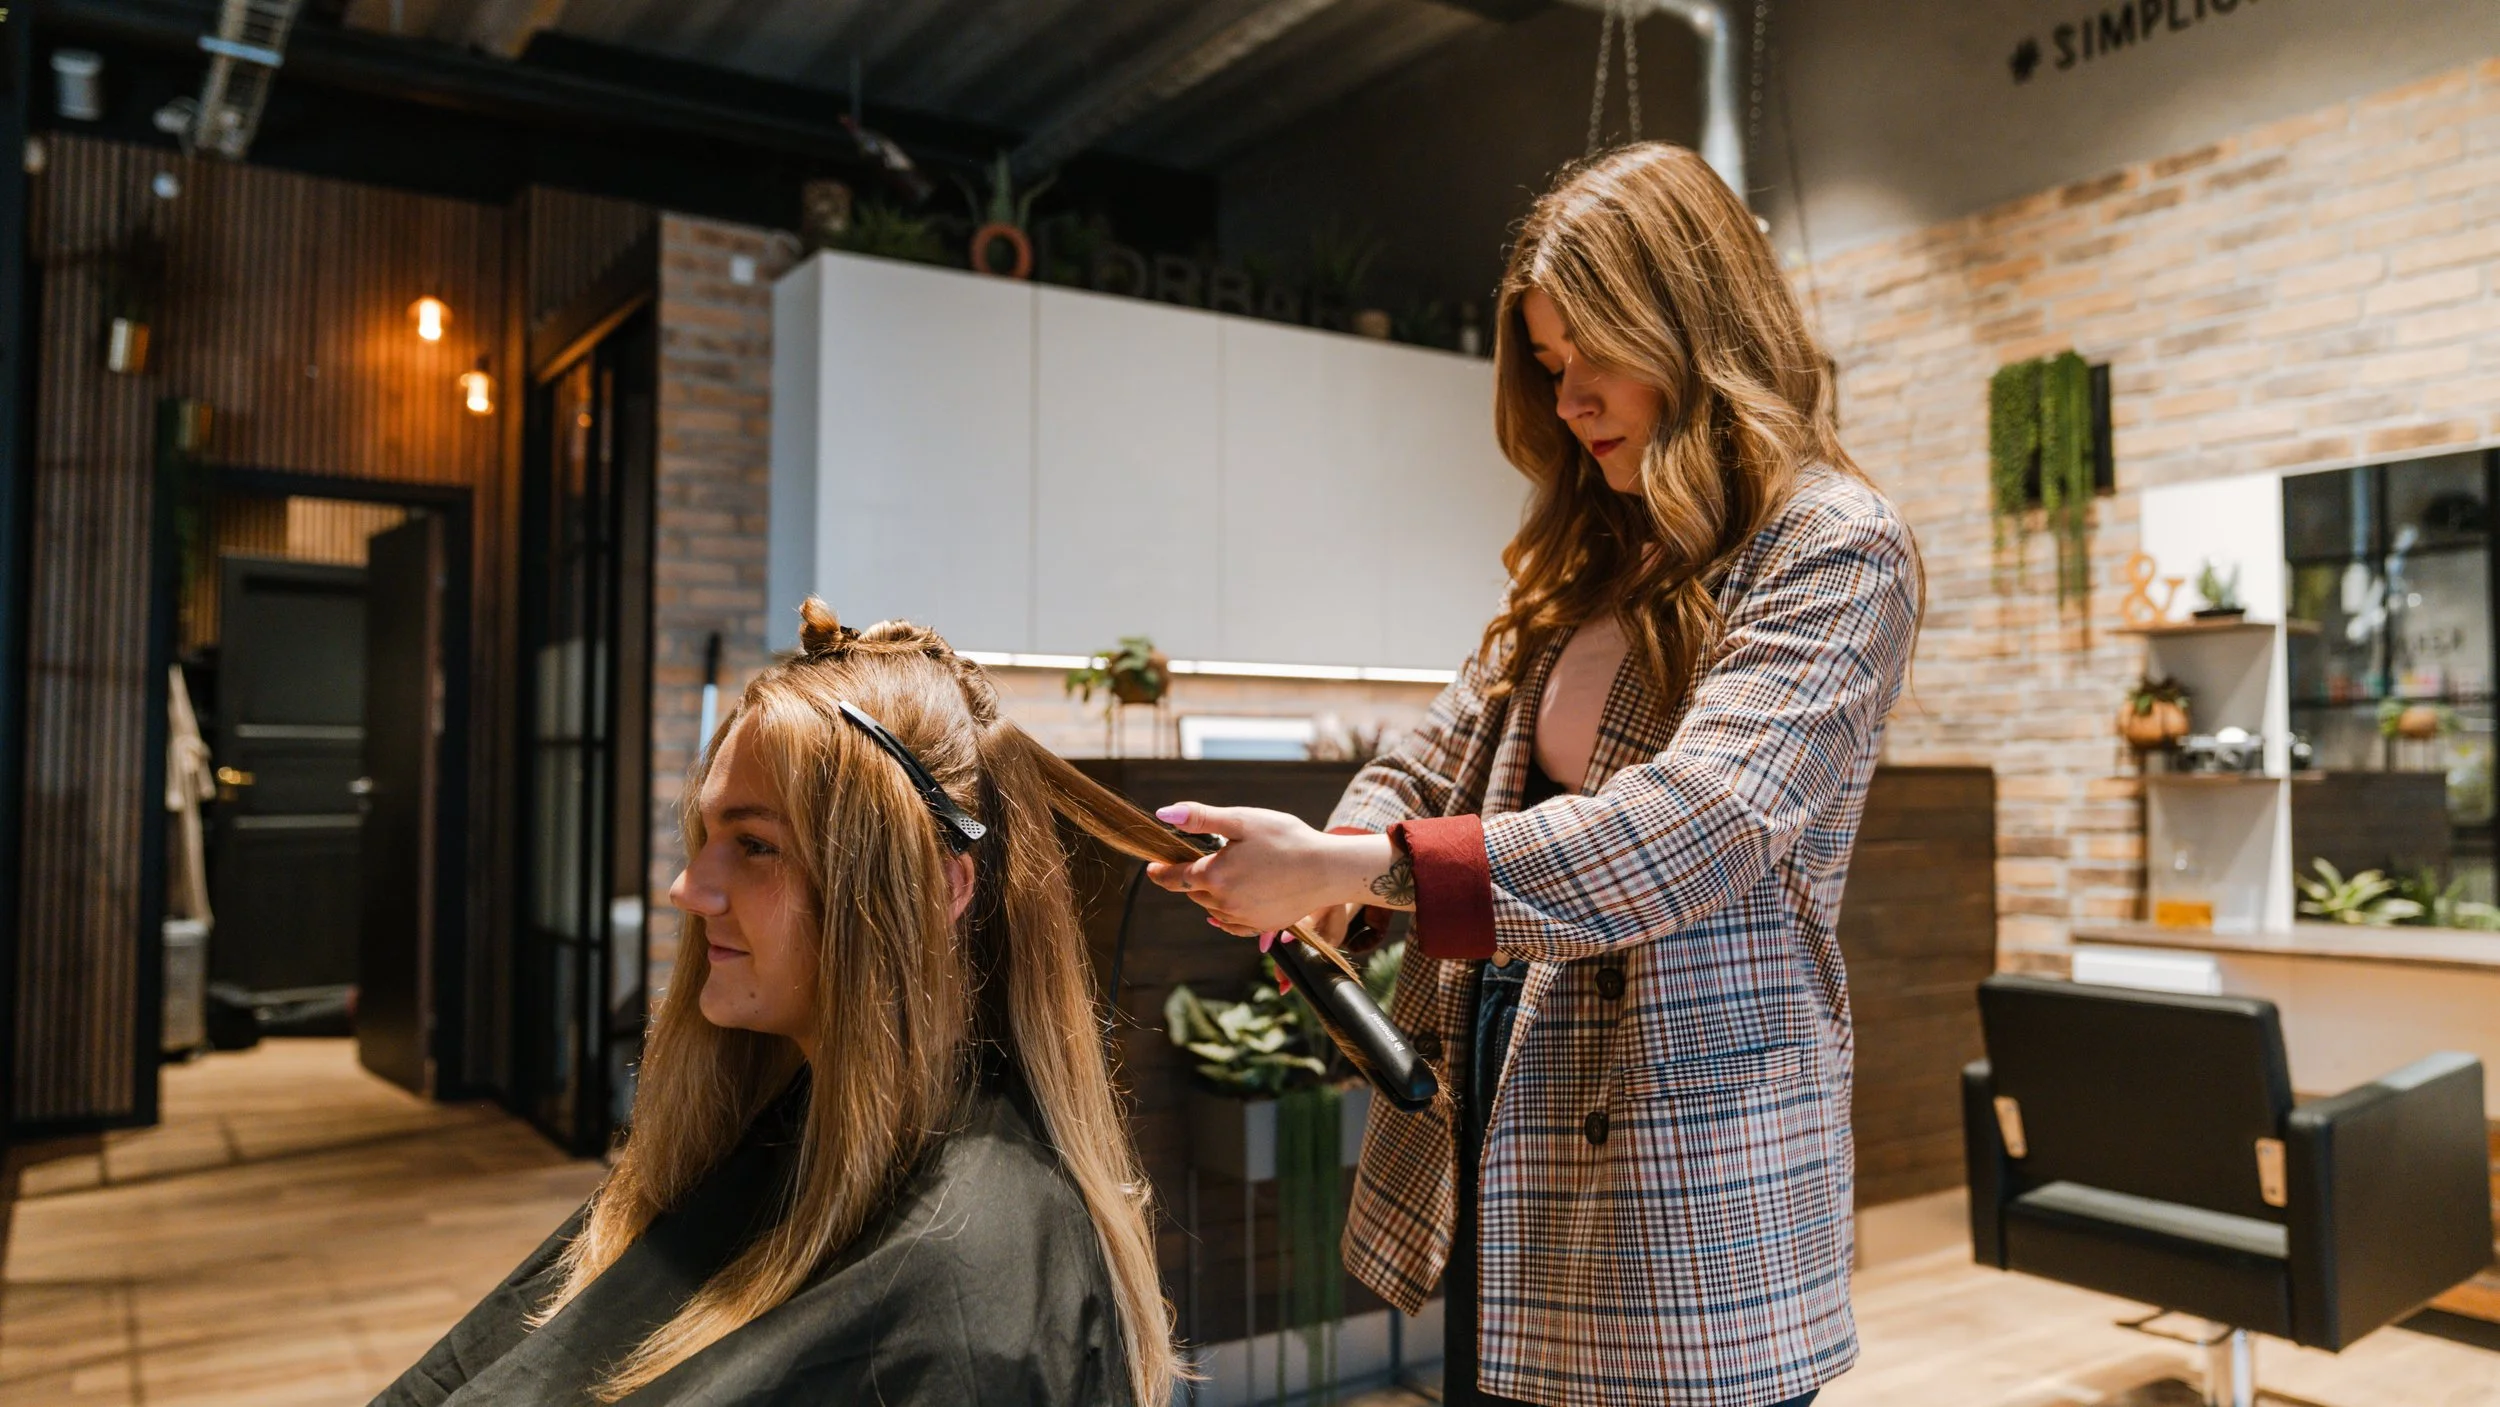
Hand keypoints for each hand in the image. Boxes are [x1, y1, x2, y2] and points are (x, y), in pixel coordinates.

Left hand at [1144, 803, 1401, 935]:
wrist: (1328, 869)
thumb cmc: (1286, 839)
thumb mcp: (1241, 821)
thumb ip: (1200, 819)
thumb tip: (1162, 813)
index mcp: (1213, 876)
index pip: (1174, 877)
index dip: (1160, 871)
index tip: (1151, 867)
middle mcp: (1223, 903)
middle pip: (1193, 892)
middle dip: (1191, 877)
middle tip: (1200, 859)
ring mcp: (1243, 918)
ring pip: (1212, 908)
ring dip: (1210, 893)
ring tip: (1226, 873)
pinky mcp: (1261, 927)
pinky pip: (1232, 924)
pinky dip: (1226, 914)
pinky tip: (1234, 900)